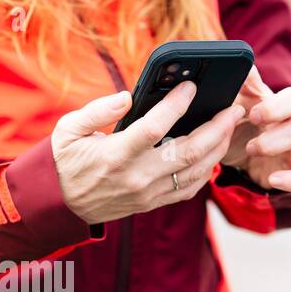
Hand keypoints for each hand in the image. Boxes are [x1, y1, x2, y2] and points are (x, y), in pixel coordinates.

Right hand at [50, 83, 244, 224]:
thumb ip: (97, 110)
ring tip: (229, 127)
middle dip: (216, 128)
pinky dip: (206, 172)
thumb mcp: (68, 129)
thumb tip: (127, 96)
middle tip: (232, 108)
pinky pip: (187, 190)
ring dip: (218, 149)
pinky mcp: (150, 203)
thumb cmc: (64, 161)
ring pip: (195, 172)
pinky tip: (213, 154)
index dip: (177, 105)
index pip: (154, 127)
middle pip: (187, 151)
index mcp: (115, 155)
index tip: (191, 87)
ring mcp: (146, 193)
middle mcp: (135, 177)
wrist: (58, 204)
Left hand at [221, 66, 290, 192]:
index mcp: (271, 102)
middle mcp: (286, 119)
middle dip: (276, 109)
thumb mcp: (227, 108)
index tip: (251, 110)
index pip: (288, 91)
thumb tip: (228, 63)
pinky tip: (273, 180)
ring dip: (272, 142)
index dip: (274, 100)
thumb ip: (229, 88)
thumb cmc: (234, 126)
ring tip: (249, 148)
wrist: (239, 159)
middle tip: (253, 118)